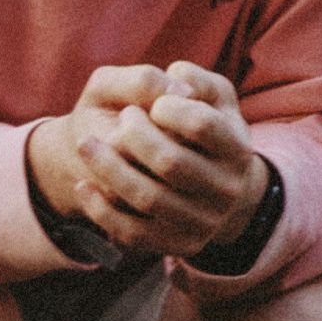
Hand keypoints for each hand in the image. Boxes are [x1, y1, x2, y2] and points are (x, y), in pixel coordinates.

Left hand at [36, 63, 268, 256]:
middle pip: (171, 162)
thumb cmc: (197, 123)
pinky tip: (84, 184)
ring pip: (147, 197)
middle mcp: (227, 188)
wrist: (204, 182)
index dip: (167, 108)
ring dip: (107, 168)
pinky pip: (132, 231)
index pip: (201, 125)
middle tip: (122, 118)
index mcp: (237, 146)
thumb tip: (175, 82)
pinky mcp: (178, 244)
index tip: (155, 103)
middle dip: (133, 135)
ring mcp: (204, 221)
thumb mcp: (203, 92)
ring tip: (85, 144)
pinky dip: (100, 208)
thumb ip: (191, 76)